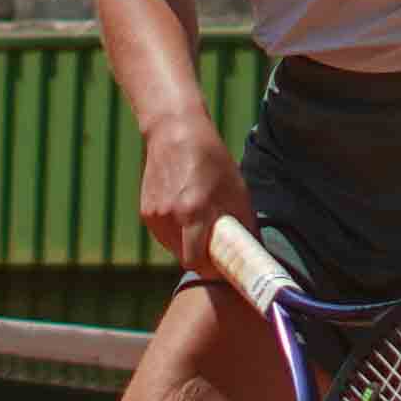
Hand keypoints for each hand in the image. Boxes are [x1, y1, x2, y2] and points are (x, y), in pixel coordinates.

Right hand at [139, 118, 241, 278]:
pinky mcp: (145, 211)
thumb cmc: (211, 159)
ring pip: (173, 248)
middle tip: (216, 243)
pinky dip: (175, 232)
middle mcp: (169, 217)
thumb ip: (243, 223)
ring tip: (200, 221)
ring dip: (187, 244)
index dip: (211, 268)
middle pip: (185, 258)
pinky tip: (185, 211)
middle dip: (201, 256)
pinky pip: (163, 235)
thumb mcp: (236, 189)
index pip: (196, 262)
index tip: (224, 265)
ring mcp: (154, 215)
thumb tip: (254, 250)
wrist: (174, 131)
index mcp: (193, 212)